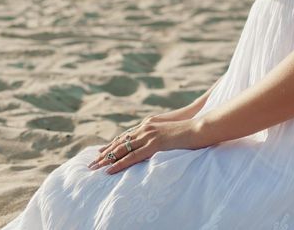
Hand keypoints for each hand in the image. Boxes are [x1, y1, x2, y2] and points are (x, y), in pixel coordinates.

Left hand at [87, 117, 205, 174]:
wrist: (202, 126)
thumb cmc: (191, 130)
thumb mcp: (173, 132)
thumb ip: (163, 136)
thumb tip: (161, 144)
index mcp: (149, 124)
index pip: (126, 135)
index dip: (113, 144)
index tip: (101, 152)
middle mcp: (146, 127)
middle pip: (120, 142)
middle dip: (105, 153)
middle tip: (92, 162)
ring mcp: (149, 134)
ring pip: (123, 149)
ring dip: (107, 159)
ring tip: (95, 168)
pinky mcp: (155, 143)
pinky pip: (133, 156)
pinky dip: (120, 164)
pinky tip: (110, 170)